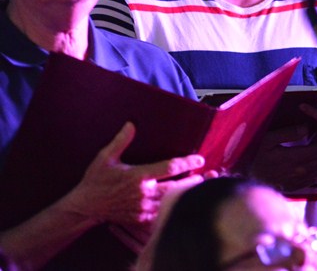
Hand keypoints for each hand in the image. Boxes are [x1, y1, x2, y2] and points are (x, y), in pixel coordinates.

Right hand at [62, 122, 204, 227]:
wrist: (85, 207)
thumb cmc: (96, 180)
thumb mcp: (105, 158)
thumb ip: (121, 141)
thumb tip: (131, 124)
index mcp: (138, 176)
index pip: (170, 168)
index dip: (187, 163)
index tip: (200, 159)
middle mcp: (143, 193)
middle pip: (177, 187)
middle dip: (193, 181)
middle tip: (205, 175)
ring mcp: (143, 208)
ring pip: (172, 202)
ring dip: (185, 195)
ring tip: (199, 189)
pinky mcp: (141, 219)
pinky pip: (162, 215)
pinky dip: (173, 210)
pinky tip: (182, 205)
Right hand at [249, 124, 316, 192]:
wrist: (242, 175)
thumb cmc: (254, 153)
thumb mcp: (268, 139)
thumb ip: (289, 133)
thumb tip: (307, 128)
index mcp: (294, 158)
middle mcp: (299, 172)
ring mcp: (297, 181)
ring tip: (313, 145)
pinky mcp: (293, 187)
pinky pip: (313, 177)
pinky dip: (315, 166)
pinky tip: (306, 158)